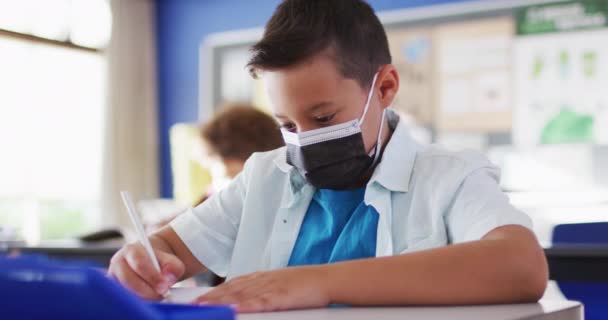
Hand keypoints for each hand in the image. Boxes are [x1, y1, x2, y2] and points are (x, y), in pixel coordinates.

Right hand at [108, 242, 184, 299]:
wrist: (152, 264)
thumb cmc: (159, 262)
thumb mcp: (171, 260)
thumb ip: (173, 266)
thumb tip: (167, 278)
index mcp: (131, 250)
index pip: (139, 262)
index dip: (152, 275)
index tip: (164, 285)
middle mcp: (118, 263)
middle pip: (129, 279)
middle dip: (147, 290)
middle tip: (162, 295)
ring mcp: (114, 279)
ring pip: (125, 292)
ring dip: (143, 298)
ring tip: (157, 297)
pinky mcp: (115, 292)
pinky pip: (125, 300)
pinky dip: (139, 302)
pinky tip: (149, 300)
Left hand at [194, 265, 330, 312]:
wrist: (326, 279)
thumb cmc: (306, 285)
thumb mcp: (280, 286)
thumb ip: (263, 292)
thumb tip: (247, 302)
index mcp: (262, 278)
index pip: (233, 284)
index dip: (215, 292)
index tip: (200, 299)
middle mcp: (262, 280)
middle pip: (232, 289)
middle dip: (212, 297)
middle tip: (194, 304)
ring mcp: (271, 287)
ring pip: (241, 294)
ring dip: (221, 300)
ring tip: (204, 307)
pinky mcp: (281, 296)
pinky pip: (260, 301)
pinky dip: (245, 305)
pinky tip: (234, 309)